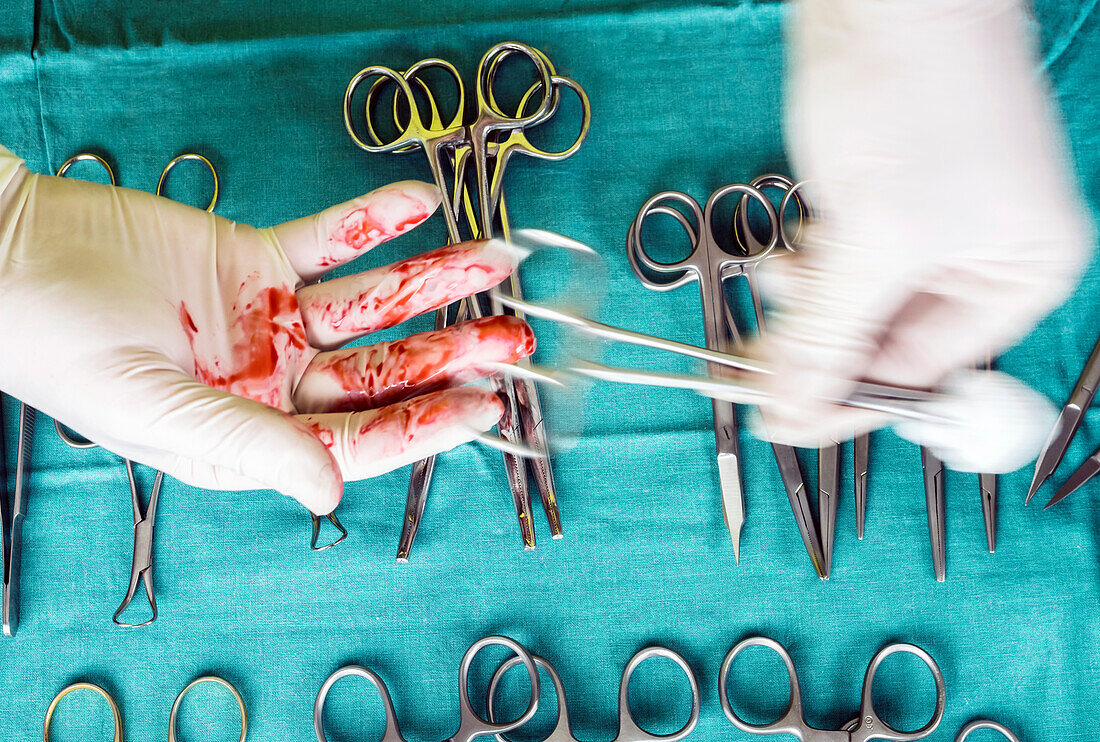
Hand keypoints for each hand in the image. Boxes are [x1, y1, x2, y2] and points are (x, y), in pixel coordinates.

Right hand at [0, 147, 533, 513]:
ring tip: (497, 261)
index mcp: (254, 436)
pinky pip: (330, 240)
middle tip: (515, 338)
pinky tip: (423, 203)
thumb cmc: (62, 349)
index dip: (425, 424)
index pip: (359, 437)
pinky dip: (375, 221)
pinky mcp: (258, 261)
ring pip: (372, 303)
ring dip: (435, 280)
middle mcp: (275, 382)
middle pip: (383, 370)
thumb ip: (253, 446)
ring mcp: (272, 320)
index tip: (486, 407)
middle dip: (451, 352)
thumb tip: (331, 494)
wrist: (9, 258)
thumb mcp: (159, 411)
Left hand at [755, 0, 1093, 448]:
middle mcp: (979, 258)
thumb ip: (827, 337)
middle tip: (756, 369)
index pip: (925, 375)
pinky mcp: (878, 197)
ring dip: (805, 308)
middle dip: (819, 349)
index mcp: (1019, 275)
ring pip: (851, 305)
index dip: (848, 404)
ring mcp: (926, 227)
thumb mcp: (876, 239)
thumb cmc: (915, 93)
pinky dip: (804, 269)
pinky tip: (784, 256)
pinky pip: (835, 263)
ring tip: (776, 280)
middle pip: (884, 342)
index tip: (782, 422)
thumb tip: (790, 416)